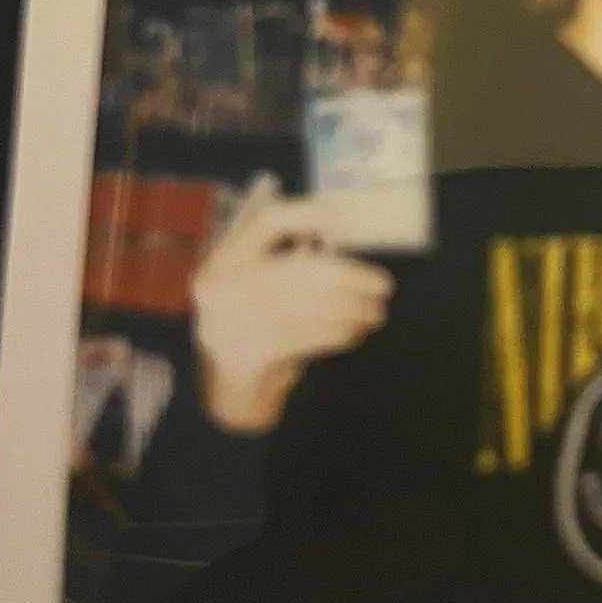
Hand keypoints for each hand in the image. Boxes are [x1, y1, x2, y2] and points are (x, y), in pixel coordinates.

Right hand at [192, 173, 394, 432]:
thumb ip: (289, 260)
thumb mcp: (260, 285)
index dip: (306, 215)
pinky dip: (336, 333)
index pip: (265, 222)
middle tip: (382, 285)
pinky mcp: (244, 354)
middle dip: (348, 277)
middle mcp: (219, 284)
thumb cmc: (256, 326)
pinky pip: (304, 337)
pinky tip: (355, 332)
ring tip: (375, 311)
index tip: (342, 222)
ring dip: (350, 309)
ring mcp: (226, 321)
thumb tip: (339, 238)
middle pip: (296, 269)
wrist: (231, 387)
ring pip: (306, 306)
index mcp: (223, 258)